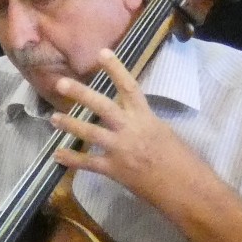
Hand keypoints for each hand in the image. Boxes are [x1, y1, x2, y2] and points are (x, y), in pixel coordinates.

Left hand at [49, 49, 214, 212]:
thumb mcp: (166, 133)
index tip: (102, 53)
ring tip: (53, 119)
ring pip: (90, 132)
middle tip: (60, 83)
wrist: (187, 189)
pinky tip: (57, 156)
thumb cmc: (183, 161)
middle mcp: (131, 129)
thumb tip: (132, 118)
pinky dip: (71, 160)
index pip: (130, 87)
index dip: (116, 69)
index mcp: (147, 118)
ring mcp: (121, 149)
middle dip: (80, 93)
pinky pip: (88, 164)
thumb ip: (145, 123)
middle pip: (102, 106)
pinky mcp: (115, 170)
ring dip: (70, 125)